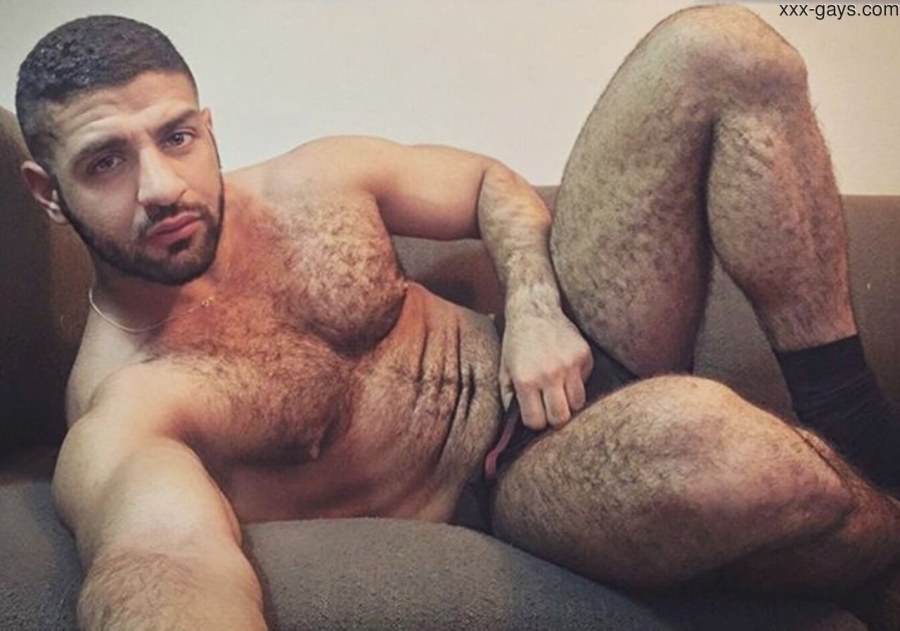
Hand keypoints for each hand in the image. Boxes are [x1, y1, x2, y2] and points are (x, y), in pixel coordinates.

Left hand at [499, 309, 593, 429]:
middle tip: (549, 408)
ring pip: (578, 404)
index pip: (537, 421)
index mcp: (526, 380)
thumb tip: (515, 425)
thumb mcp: (504, 371)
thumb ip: (508, 399)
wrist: (534, 309)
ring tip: (558, 390)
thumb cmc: (516, 343)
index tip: (534, 414)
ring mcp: (570, 365)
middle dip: (554, 418)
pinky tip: (565, 370)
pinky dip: (577, 382)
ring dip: (568, 402)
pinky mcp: (584, 356)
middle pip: (561, 418)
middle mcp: (549, 374)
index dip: (535, 422)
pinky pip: (585, 383)